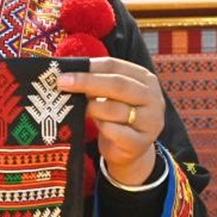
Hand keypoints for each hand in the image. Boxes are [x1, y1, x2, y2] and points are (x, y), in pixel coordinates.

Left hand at [58, 57, 163, 186]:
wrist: (130, 150)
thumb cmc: (117, 117)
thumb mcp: (112, 96)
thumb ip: (98, 83)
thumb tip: (68, 74)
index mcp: (145, 79)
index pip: (115, 66)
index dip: (89, 67)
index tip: (65, 71)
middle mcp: (153, 98)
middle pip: (117, 85)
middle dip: (87, 82)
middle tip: (63, 83)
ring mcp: (150, 121)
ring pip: (115, 109)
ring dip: (92, 108)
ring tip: (82, 109)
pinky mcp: (140, 142)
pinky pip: (115, 131)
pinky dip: (102, 127)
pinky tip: (97, 126)